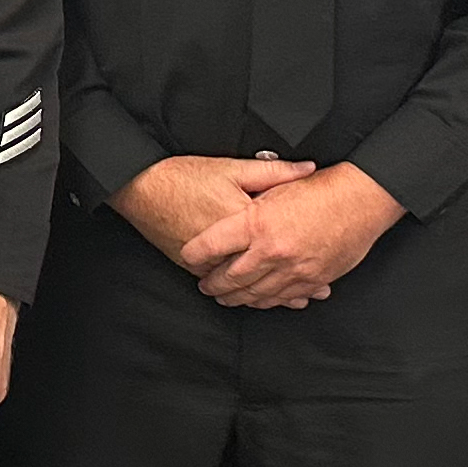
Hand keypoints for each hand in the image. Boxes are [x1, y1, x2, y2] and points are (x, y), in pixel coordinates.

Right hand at [110, 156, 320, 277]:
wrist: (141, 188)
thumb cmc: (184, 176)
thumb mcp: (231, 167)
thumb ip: (273, 172)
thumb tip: (308, 169)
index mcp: (242, 221)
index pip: (279, 239)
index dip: (305, 250)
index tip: (326, 257)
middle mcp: (227, 248)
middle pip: (266, 271)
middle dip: (294, 283)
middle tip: (319, 290)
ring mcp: (208, 262)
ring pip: (246, 285)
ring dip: (273, 294)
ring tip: (299, 298)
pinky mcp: (192, 266)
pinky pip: (225, 285)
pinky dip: (245, 293)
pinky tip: (259, 297)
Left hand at [178, 162, 403, 310]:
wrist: (362, 199)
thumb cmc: (320, 188)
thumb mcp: (274, 185)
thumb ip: (248, 203)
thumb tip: (225, 215)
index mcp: (256, 223)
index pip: (210, 246)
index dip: (194, 254)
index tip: (188, 257)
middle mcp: (271, 250)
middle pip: (229, 277)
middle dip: (212, 284)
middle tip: (204, 284)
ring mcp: (292, 269)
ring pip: (254, 293)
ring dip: (236, 297)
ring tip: (225, 296)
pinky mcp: (312, 279)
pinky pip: (282, 297)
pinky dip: (266, 301)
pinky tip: (258, 299)